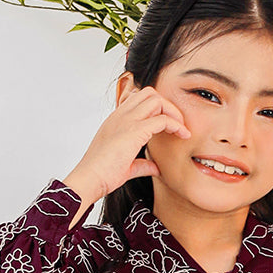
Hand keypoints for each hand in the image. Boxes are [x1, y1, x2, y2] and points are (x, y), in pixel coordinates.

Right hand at [63, 83, 191, 227]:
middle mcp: (120, 116)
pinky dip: (176, 125)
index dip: (156, 109)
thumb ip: (142, 164)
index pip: (138, 100)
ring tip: (181, 129)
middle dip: (167, 105)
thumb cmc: (101, 175)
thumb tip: (156, 168)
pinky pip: (162, 119)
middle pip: (149, 93)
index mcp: (115, 121)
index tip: (167, 126)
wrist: (89, 179)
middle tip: (177, 124)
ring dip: (172, 112)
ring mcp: (126, 121)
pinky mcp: (134, 131)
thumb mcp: (126, 167)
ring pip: (156, 99)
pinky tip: (182, 136)